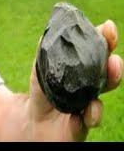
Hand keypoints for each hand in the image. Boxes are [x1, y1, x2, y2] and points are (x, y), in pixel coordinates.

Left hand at [28, 20, 121, 140]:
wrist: (35, 121)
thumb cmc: (44, 92)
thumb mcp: (41, 68)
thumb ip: (46, 50)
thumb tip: (52, 29)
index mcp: (84, 68)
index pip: (99, 52)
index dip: (106, 39)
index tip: (108, 27)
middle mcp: (92, 85)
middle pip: (109, 74)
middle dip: (114, 66)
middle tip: (114, 59)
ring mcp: (90, 104)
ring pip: (103, 97)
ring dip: (108, 87)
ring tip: (105, 81)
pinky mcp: (83, 123)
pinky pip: (90, 120)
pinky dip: (90, 114)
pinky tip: (82, 112)